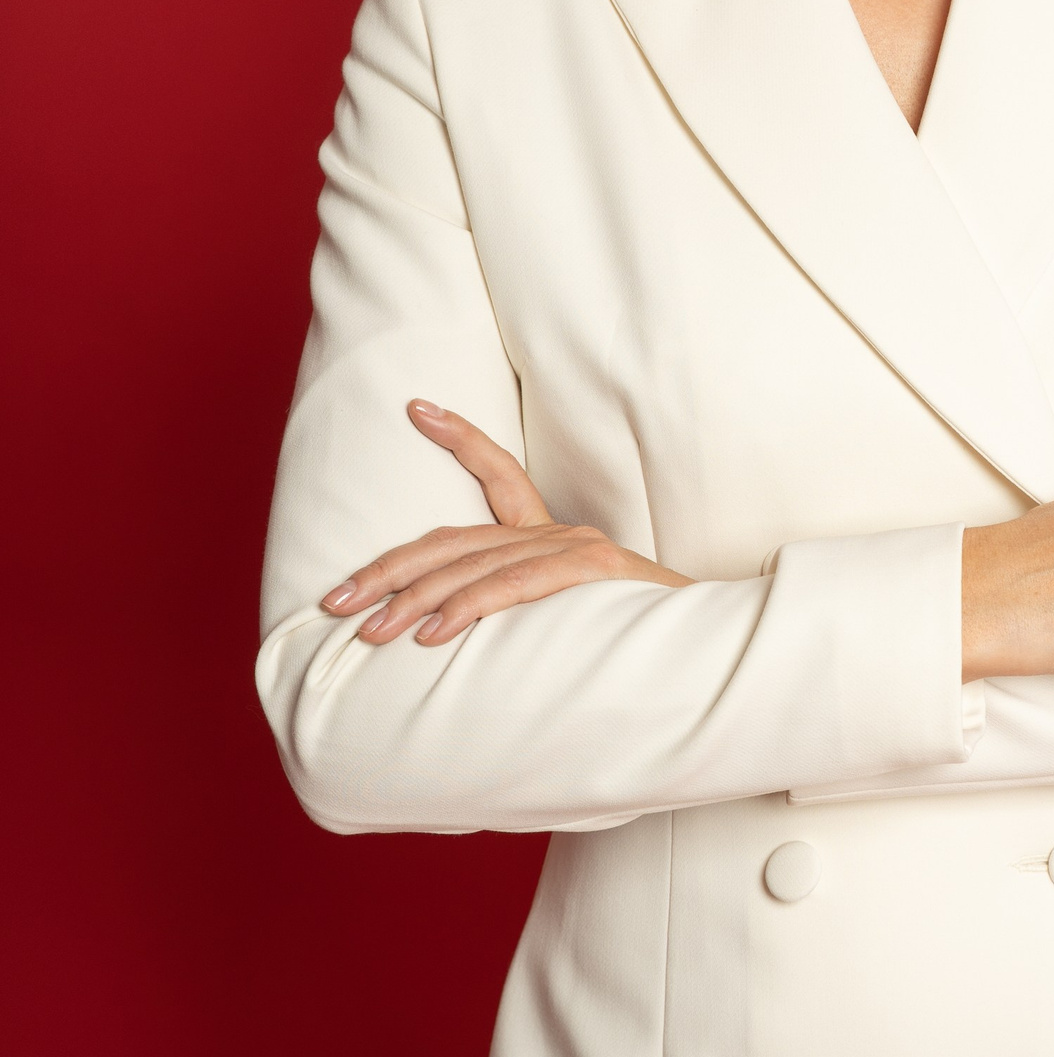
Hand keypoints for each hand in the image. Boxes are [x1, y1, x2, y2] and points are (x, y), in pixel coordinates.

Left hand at [321, 403, 689, 644]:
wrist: (714, 648)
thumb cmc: (641, 644)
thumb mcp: (574, 622)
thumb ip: (528, 617)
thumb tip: (457, 642)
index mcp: (554, 538)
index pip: (500, 473)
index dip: (458, 437)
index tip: (417, 407)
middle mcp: (560, 534)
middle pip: (454, 538)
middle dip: (387, 569)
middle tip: (336, 599)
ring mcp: (576, 550)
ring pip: (473, 567)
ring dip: (412, 601)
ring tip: (370, 631)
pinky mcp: (593, 572)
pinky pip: (514, 587)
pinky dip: (468, 608)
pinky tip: (432, 632)